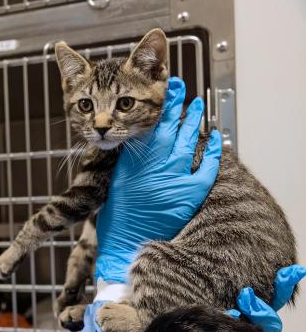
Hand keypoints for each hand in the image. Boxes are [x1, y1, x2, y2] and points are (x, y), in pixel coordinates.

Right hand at [94, 77, 222, 282]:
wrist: (126, 243)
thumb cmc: (117, 218)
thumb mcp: (115, 182)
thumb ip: (128, 162)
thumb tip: (137, 144)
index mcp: (134, 161)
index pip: (150, 125)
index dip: (160, 106)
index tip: (165, 90)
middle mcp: (155, 165)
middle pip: (170, 128)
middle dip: (177, 106)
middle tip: (181, 88)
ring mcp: (174, 178)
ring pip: (188, 141)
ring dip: (194, 121)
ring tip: (198, 106)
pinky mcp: (190, 193)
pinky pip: (207, 167)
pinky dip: (213, 151)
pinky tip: (216, 139)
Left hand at [203, 265, 305, 331]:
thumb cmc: (205, 330)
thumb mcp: (212, 305)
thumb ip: (224, 290)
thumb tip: (232, 267)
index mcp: (255, 323)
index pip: (274, 304)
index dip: (284, 288)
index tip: (293, 270)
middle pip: (272, 328)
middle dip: (260, 311)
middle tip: (244, 295)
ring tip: (227, 317)